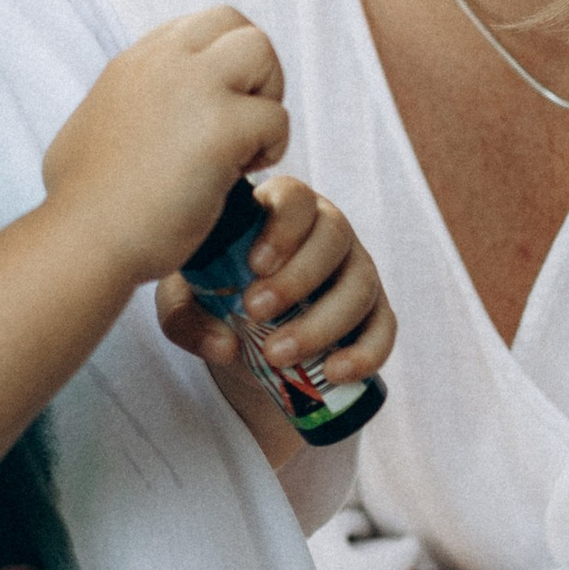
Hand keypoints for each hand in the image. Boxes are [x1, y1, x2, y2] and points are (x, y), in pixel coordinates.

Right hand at [41, 8, 289, 290]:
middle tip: (238, 125)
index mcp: (134, 61)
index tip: (209, 111)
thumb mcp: (91, 127)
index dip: (218, 64)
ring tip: (244, 149)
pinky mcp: (221, 127)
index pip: (198, 27)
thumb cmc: (82, 204)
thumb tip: (137, 115)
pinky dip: (270, 150)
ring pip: (262, 51)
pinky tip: (236, 179)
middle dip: (252, 69)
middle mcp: (163, 62)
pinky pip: (275, 118)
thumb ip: (124, 104)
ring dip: (266, 99)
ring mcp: (194, 87)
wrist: (83, 240)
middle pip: (235, 23)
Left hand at [156, 174, 393, 401]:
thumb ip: (186, 316)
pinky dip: (366, 352)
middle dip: (297, 277)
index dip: (282, 228)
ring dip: (322, 322)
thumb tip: (225, 346)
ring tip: (277, 356)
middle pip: (334, 235)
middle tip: (254, 312)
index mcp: (280, 210)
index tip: (252, 266)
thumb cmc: (212, 297)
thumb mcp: (184, 301)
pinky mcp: (374, 310)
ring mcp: (356, 268)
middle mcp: (326, 231)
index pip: (294, 197)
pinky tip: (334, 372)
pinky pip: (384, 326)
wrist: (243, 336)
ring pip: (360, 284)